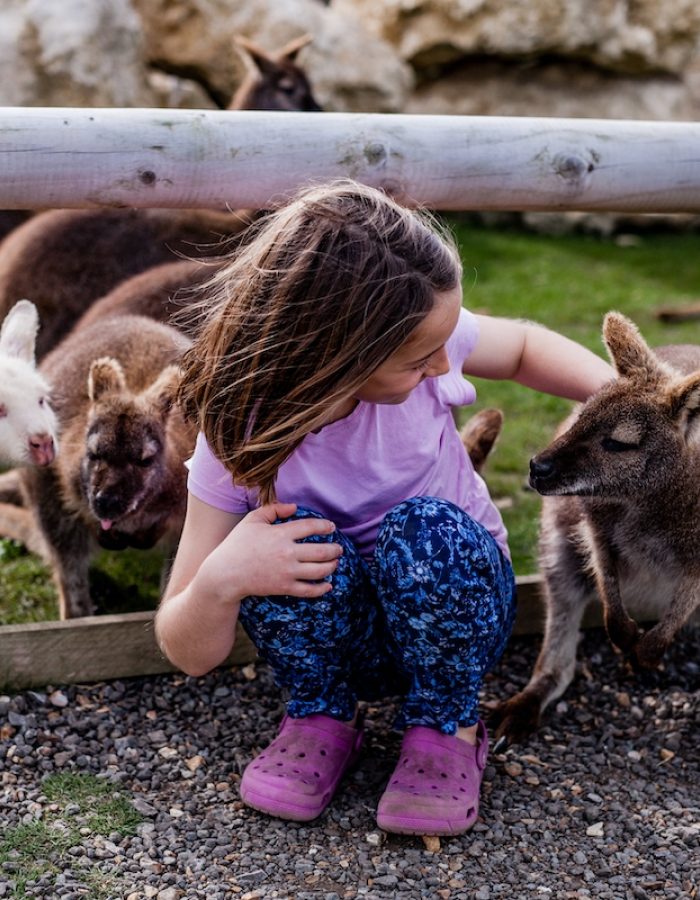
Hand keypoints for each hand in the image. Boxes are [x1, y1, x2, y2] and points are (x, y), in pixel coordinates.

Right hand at [198, 502, 342, 601]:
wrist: (225, 574)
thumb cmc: (237, 545)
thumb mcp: (252, 520)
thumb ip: (272, 509)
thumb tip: (293, 507)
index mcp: (280, 533)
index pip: (310, 527)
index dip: (325, 526)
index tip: (331, 527)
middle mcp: (287, 552)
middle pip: (321, 550)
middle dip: (335, 549)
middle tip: (339, 548)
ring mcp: (287, 572)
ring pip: (320, 570)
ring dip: (332, 566)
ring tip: (335, 562)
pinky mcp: (284, 587)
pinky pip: (309, 590)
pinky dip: (322, 588)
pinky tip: (328, 584)